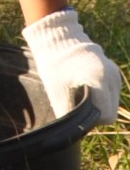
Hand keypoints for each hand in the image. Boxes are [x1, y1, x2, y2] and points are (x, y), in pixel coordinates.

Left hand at [22, 8, 123, 124]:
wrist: (58, 39)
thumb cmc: (54, 65)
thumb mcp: (57, 91)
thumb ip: (68, 113)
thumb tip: (74, 131)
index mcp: (99, 80)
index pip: (106, 115)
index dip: (92, 120)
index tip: (78, 113)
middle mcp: (112, 77)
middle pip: (111, 111)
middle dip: (96, 113)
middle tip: (77, 105)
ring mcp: (115, 73)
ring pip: (112, 102)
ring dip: (99, 104)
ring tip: (81, 95)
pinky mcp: (114, 71)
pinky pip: (111, 92)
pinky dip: (102, 96)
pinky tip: (86, 88)